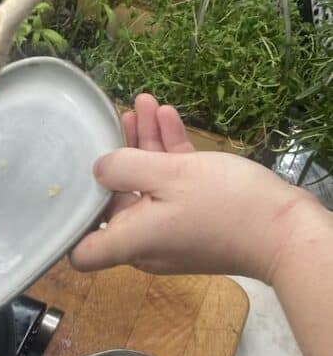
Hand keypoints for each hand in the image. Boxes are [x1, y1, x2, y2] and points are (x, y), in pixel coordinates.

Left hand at [69, 94, 316, 281]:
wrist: (286, 233)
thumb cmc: (223, 204)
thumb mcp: (168, 176)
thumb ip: (124, 167)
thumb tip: (97, 169)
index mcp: (130, 241)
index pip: (83, 252)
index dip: (71, 226)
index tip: (69, 188)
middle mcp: (145, 243)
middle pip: (116, 201)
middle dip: (116, 155)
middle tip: (116, 116)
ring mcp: (171, 232)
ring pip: (148, 187)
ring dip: (145, 144)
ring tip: (143, 103)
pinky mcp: (196, 220)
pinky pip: (174, 188)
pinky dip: (170, 156)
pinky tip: (167, 117)